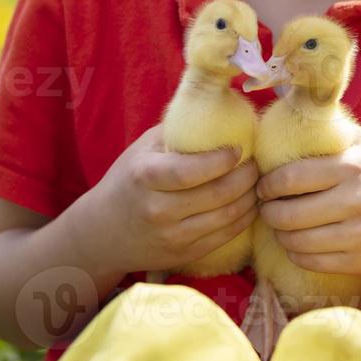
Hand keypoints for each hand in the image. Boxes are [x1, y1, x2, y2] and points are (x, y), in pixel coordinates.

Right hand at [69, 123, 259, 275]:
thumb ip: (178, 130)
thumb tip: (219, 105)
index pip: (189, 171)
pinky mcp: (183, 256)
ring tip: (258, 182)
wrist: (103, 232)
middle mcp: (157, 209)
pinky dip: (244, 219)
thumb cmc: (129, 180)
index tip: (238, 150)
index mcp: (145, 177)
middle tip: (257, 164)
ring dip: (250, 198)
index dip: (220, 161)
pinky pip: (224, 237)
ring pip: (226, 218)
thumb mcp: (143, 149)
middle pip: (216, 195)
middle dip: (246, 178)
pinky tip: (250, 204)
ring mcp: (171, 236)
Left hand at [255, 125, 360, 274]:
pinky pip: (312, 262)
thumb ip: (329, 129)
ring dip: (279, 235)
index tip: (262, 185)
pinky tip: (297, 244)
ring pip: (296, 241)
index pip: (290, 178)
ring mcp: (357, 234)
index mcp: (350, 167)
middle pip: (287, 214)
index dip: (267, 185)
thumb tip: (289, 107)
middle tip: (265, 207)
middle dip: (267, 212)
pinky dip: (297, 254)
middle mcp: (353, 200)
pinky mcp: (360, 260)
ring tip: (279, 226)